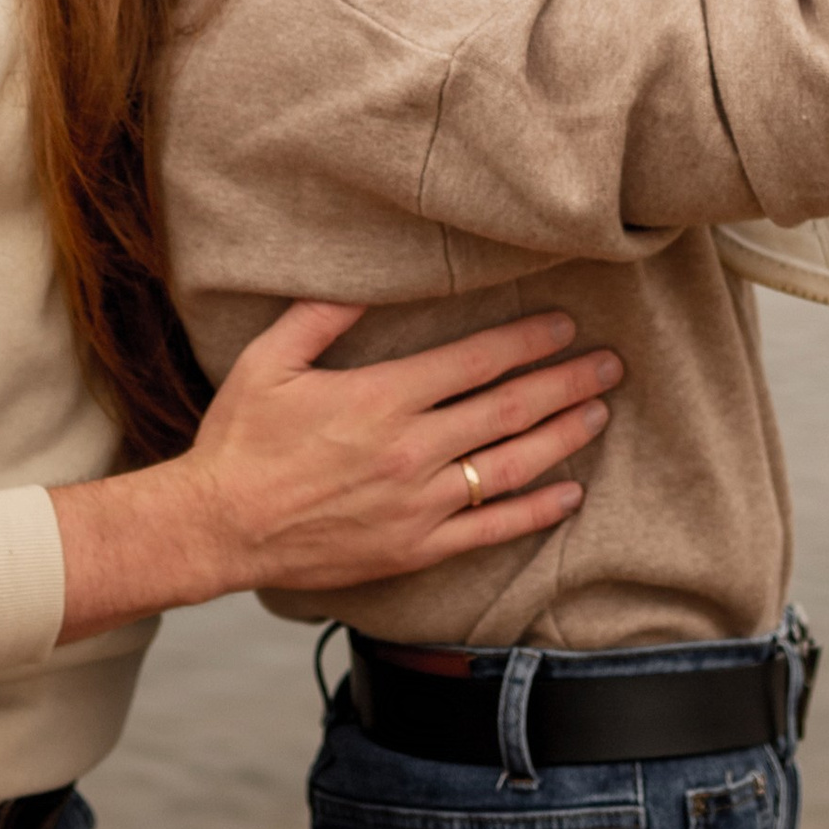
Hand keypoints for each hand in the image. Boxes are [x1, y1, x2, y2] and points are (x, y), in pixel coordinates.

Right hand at [53, 303, 620, 639]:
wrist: (218, 526)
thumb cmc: (240, 440)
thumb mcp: (269, 360)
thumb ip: (322, 317)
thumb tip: (367, 280)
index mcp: (382, 398)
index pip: (475, 361)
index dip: (527, 340)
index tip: (562, 325)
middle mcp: (412, 450)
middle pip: (508, 408)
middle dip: (565, 381)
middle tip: (610, 363)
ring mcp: (419, 504)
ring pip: (511, 465)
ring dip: (562, 436)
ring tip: (599, 413)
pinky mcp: (415, 548)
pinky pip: (490, 530)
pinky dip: (535, 511)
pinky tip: (569, 493)